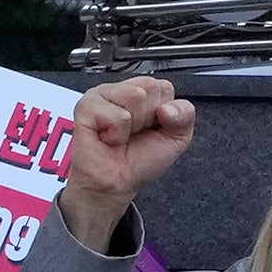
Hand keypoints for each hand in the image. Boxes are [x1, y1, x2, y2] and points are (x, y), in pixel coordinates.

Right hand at [52, 73, 194, 252]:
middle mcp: (120, 90)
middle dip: (147, 117)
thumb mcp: (177, 137)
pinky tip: (107, 139)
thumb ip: (185, 114)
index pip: (164, 87)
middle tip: (133, 134)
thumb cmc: (138, 161)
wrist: (116, 185)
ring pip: (134, 96)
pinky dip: (116, 133)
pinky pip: (117, 115)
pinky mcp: (86, 107)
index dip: (163, 112)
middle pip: (150, 88)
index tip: (149, 129)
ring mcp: (100, 96)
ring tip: (119, 136)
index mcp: (140, 91)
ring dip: (132, 125)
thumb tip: (166, 108)